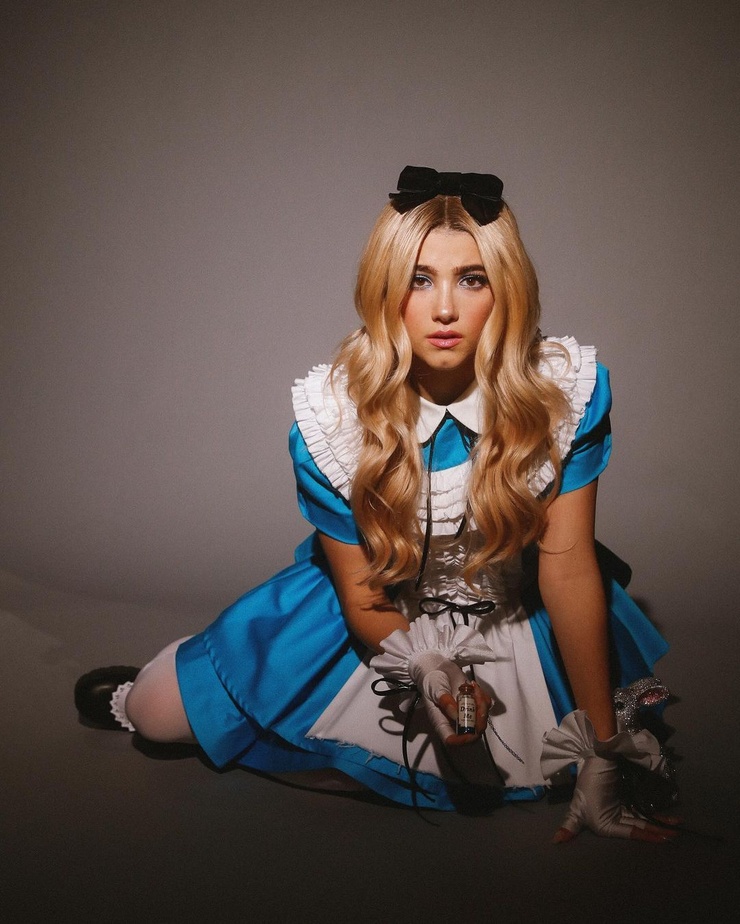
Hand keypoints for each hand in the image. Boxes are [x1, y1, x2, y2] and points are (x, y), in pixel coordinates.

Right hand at [409, 653, 490, 745]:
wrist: (436, 666)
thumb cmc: (431, 679)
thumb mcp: (435, 688)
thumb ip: (445, 701)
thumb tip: (457, 716)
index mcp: (441, 722)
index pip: (452, 740)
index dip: (463, 741)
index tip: (472, 732)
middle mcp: (454, 721)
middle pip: (472, 733)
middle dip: (479, 719)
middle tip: (477, 699)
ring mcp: (465, 713)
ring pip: (481, 719)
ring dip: (482, 704)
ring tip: (473, 687)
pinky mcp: (473, 703)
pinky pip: (485, 706)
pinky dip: (483, 696)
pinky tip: (473, 686)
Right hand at [554, 756, 679, 843]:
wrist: (595, 753)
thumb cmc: (588, 782)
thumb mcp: (578, 807)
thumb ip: (570, 825)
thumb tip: (554, 842)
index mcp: (604, 824)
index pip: (629, 832)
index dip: (647, 836)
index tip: (663, 839)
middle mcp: (615, 818)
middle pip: (640, 826)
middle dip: (658, 831)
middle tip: (677, 834)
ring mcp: (623, 807)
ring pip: (644, 819)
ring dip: (660, 822)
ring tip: (677, 825)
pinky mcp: (629, 796)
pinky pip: (644, 808)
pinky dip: (656, 813)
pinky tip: (669, 816)